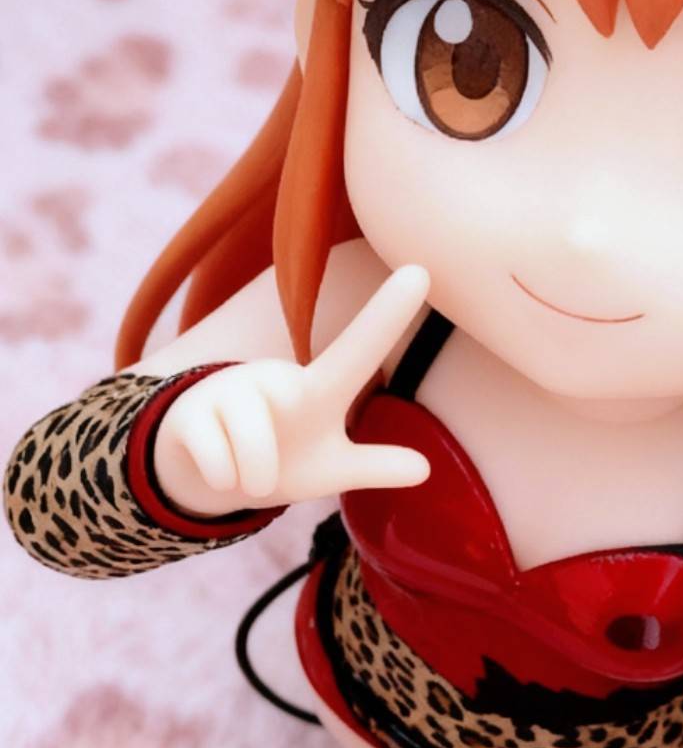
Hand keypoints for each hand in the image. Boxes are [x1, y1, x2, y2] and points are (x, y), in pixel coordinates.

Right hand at [154, 264, 432, 514]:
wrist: (207, 468)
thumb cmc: (281, 455)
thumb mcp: (328, 466)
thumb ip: (373, 465)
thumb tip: (425, 470)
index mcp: (318, 388)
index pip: (360, 349)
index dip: (388, 314)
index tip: (420, 270)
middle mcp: (277, 377)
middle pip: (284, 426)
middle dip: (271, 469)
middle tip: (265, 468)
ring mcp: (231, 386)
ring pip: (251, 450)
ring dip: (250, 478)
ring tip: (241, 469)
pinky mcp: (191, 407)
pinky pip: (215, 460)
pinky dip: (219, 477)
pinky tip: (213, 464)